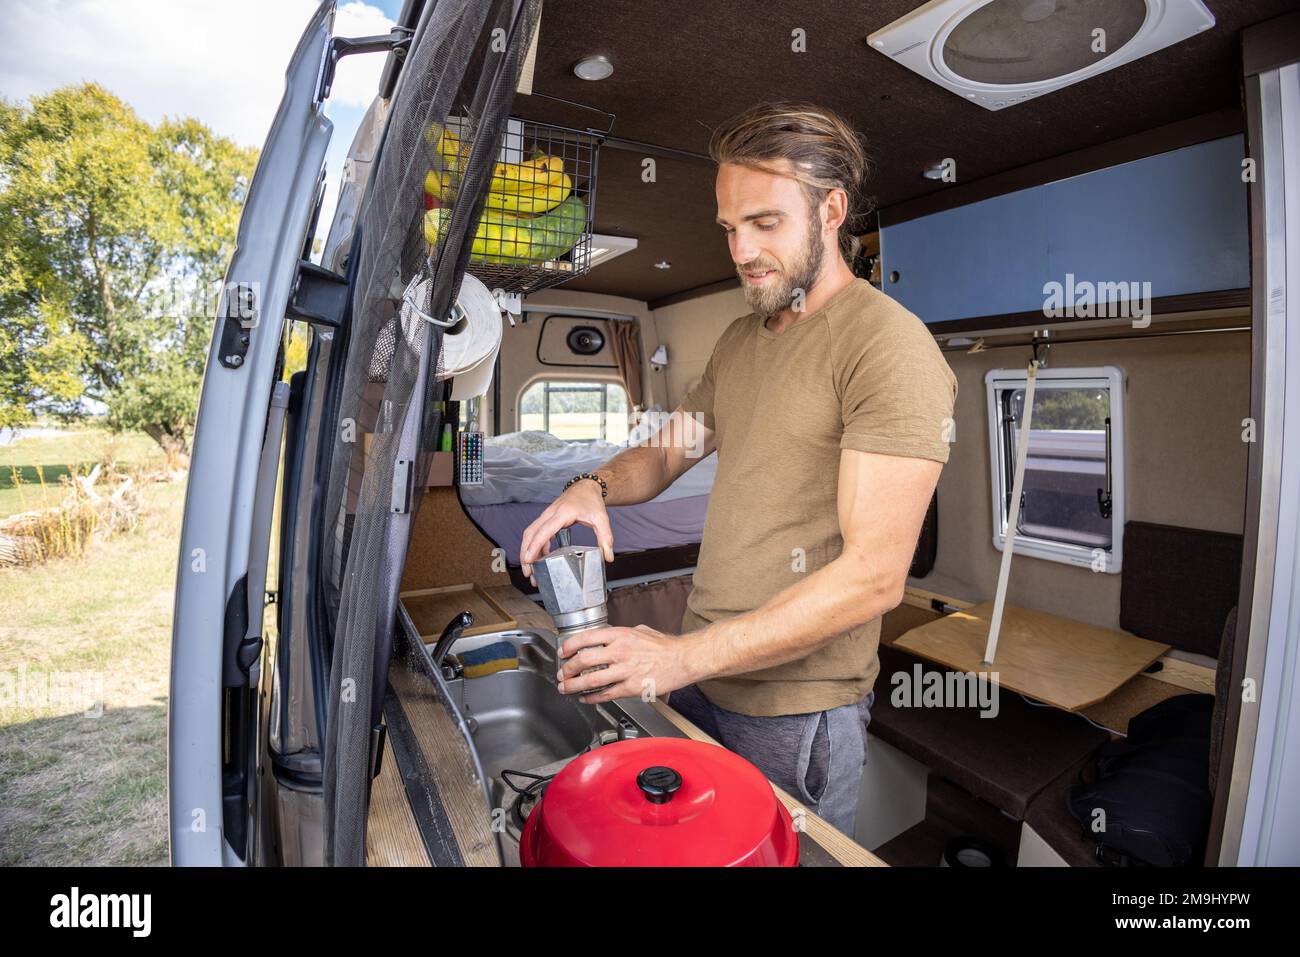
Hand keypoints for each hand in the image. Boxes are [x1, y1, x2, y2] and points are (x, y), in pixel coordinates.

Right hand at [519, 477, 614, 585]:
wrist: (586, 487)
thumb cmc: (591, 501)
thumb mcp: (601, 518)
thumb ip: (605, 537)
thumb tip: (607, 557)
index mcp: (562, 513)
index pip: (544, 531)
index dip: (534, 546)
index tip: (528, 560)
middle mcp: (550, 514)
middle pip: (530, 534)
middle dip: (526, 553)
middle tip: (528, 572)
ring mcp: (546, 516)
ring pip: (530, 534)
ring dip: (527, 551)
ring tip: (531, 570)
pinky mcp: (546, 519)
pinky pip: (536, 533)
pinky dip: (535, 546)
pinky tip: (541, 558)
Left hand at [555, 624, 696, 703]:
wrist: (684, 659)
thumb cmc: (665, 646)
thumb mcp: (641, 630)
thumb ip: (622, 634)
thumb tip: (609, 638)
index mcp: (620, 635)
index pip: (585, 638)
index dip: (569, 646)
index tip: (562, 652)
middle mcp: (620, 651)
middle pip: (583, 660)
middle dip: (567, 669)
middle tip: (561, 673)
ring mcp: (625, 671)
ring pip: (590, 680)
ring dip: (573, 686)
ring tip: (566, 688)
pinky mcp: (632, 688)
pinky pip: (606, 694)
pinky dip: (592, 697)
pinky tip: (586, 697)